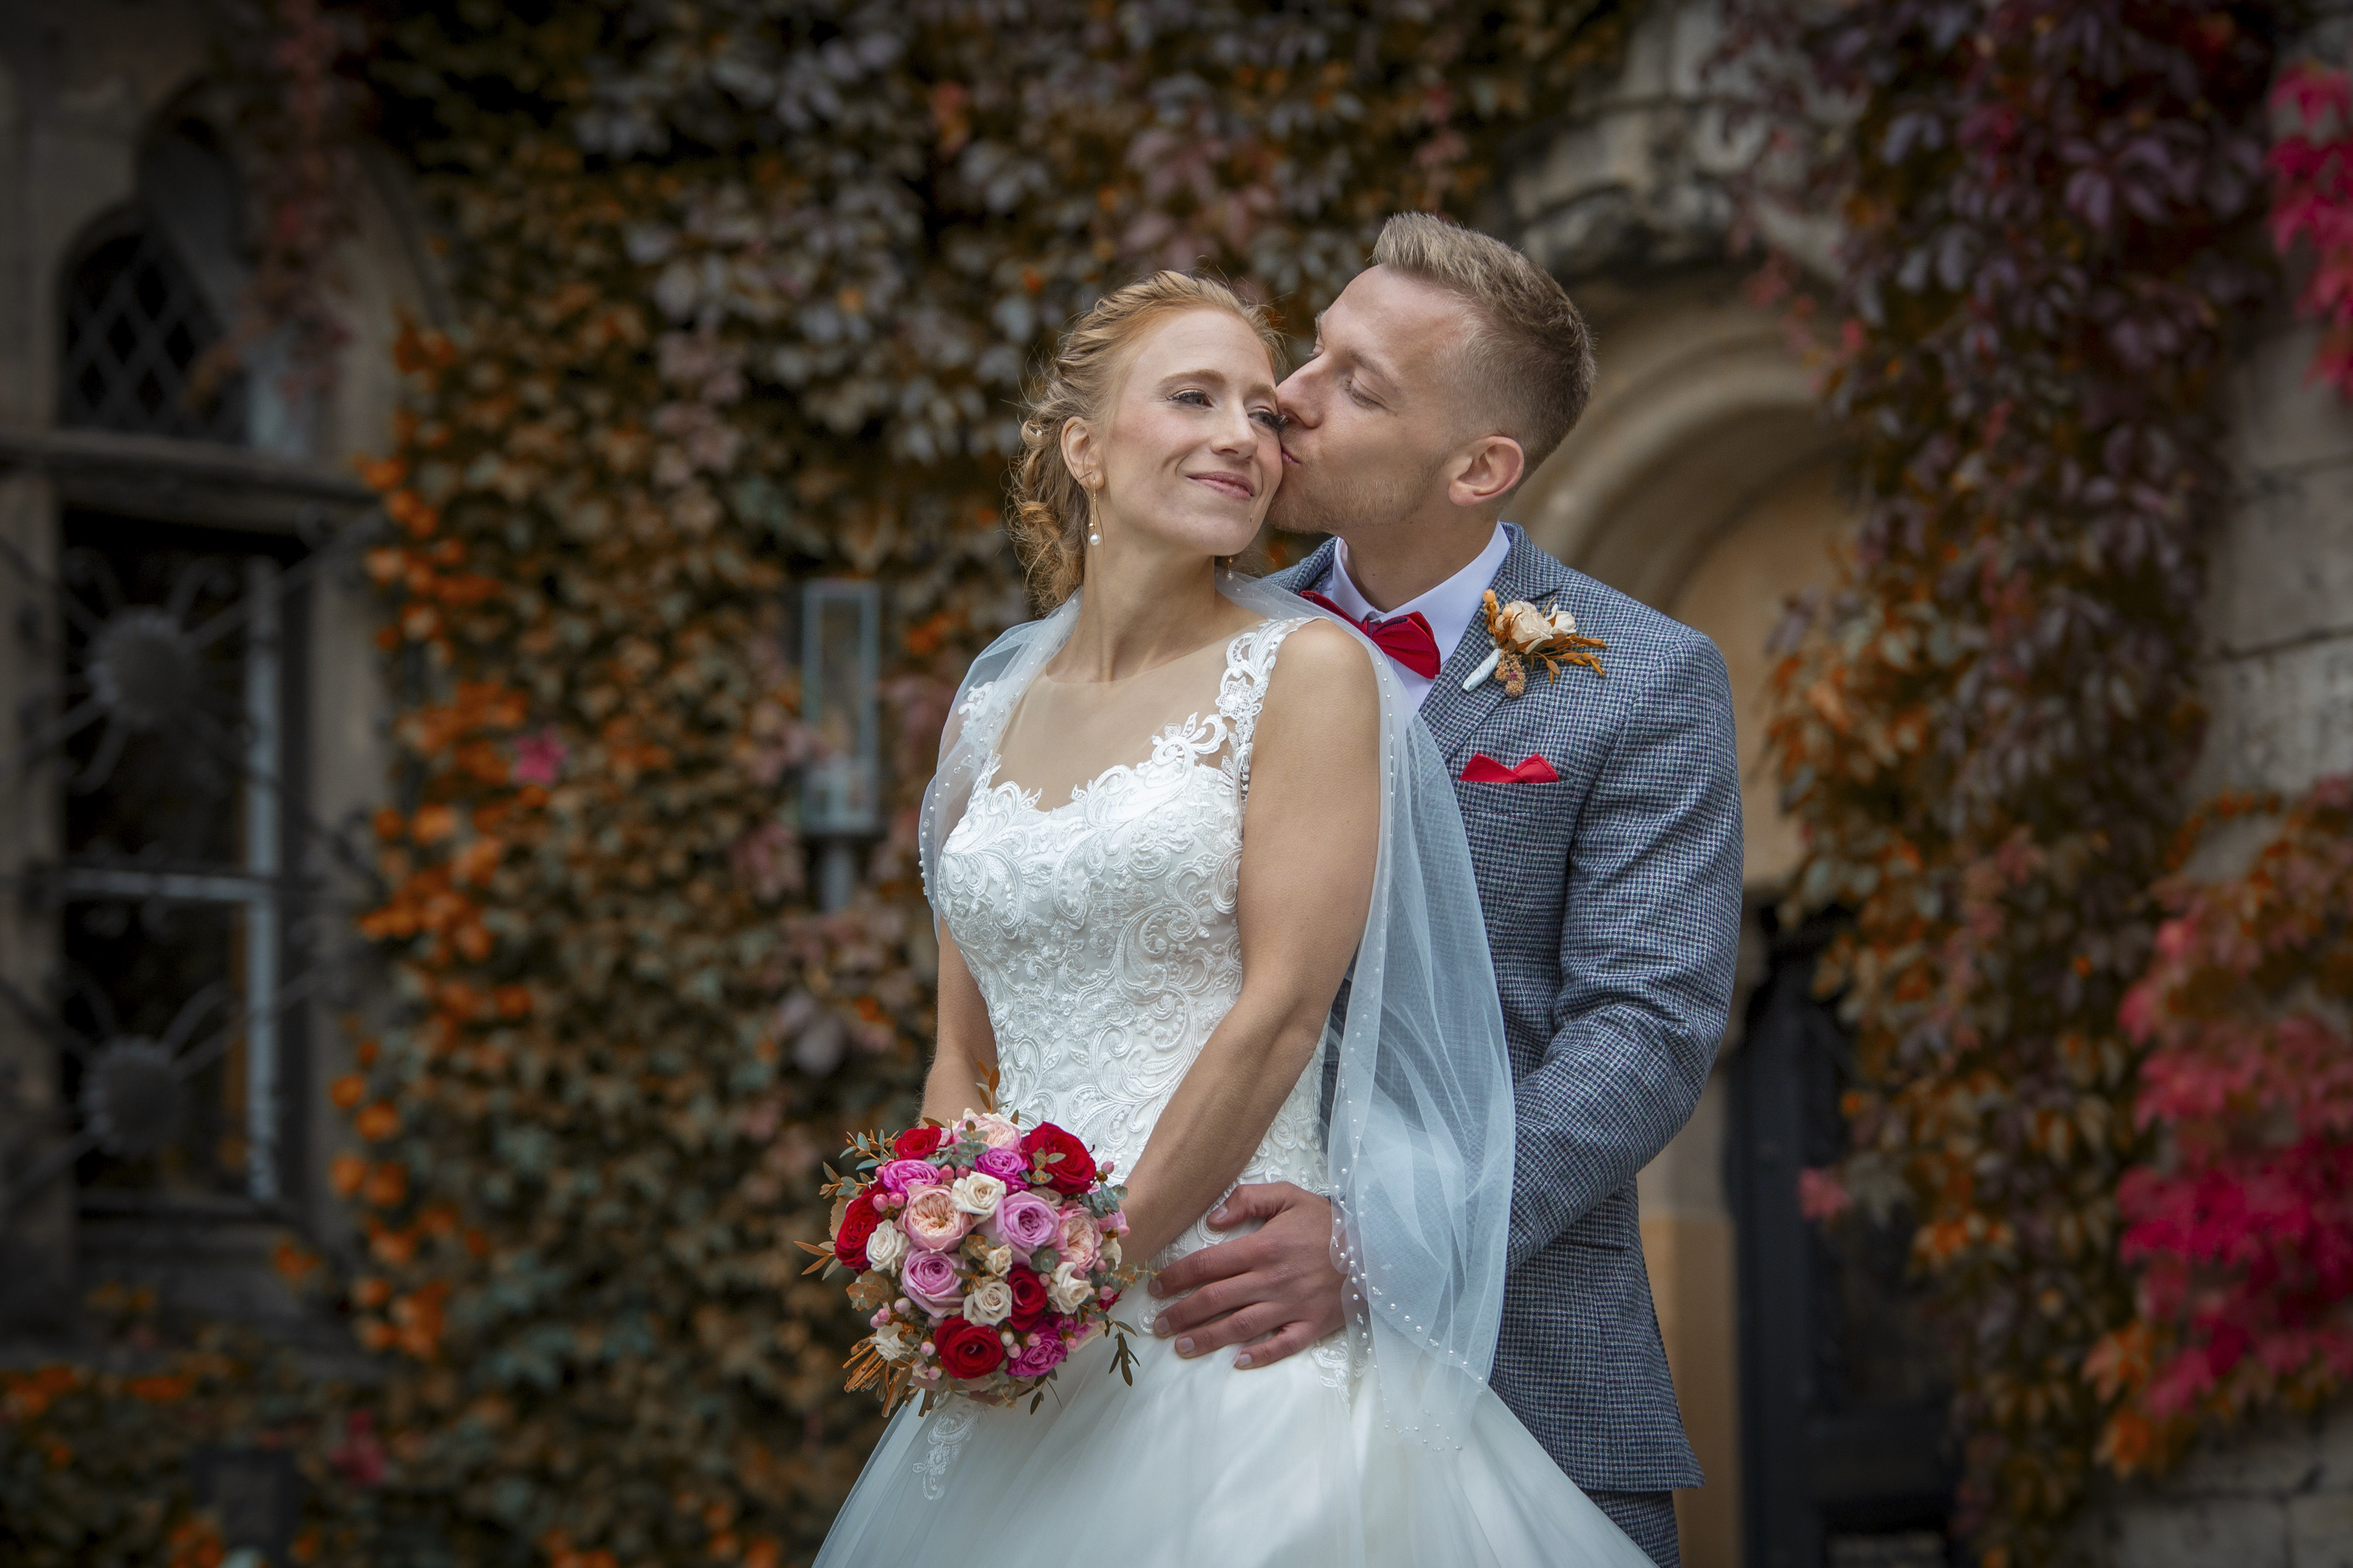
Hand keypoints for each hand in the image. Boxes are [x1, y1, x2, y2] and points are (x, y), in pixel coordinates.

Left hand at [1147, 1182, 1344, 1368]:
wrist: (1375, 1245)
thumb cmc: (1327, 1221)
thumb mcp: (1289, 1195)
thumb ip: (1248, 1200)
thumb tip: (1212, 1222)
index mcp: (1262, 1248)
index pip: (1207, 1265)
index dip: (1175, 1277)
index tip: (1155, 1286)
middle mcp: (1271, 1280)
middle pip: (1215, 1299)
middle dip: (1180, 1313)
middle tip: (1156, 1324)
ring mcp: (1291, 1305)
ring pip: (1239, 1326)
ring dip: (1206, 1337)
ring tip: (1181, 1346)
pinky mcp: (1311, 1324)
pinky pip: (1282, 1345)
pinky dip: (1260, 1355)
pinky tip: (1238, 1362)